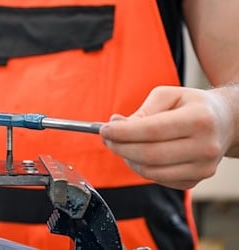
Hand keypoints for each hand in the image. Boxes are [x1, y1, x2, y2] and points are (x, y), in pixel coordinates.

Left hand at [100, 86, 234, 188]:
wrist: (225, 122)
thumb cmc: (193, 106)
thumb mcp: (169, 95)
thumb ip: (142, 111)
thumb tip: (116, 125)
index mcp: (199, 120)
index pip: (152, 130)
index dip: (123, 133)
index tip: (104, 130)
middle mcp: (205, 146)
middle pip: (149, 155)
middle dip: (120, 147)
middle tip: (106, 138)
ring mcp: (202, 168)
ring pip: (150, 171)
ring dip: (127, 159)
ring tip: (120, 145)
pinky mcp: (195, 181)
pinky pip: (157, 179)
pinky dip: (141, 168)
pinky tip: (138, 154)